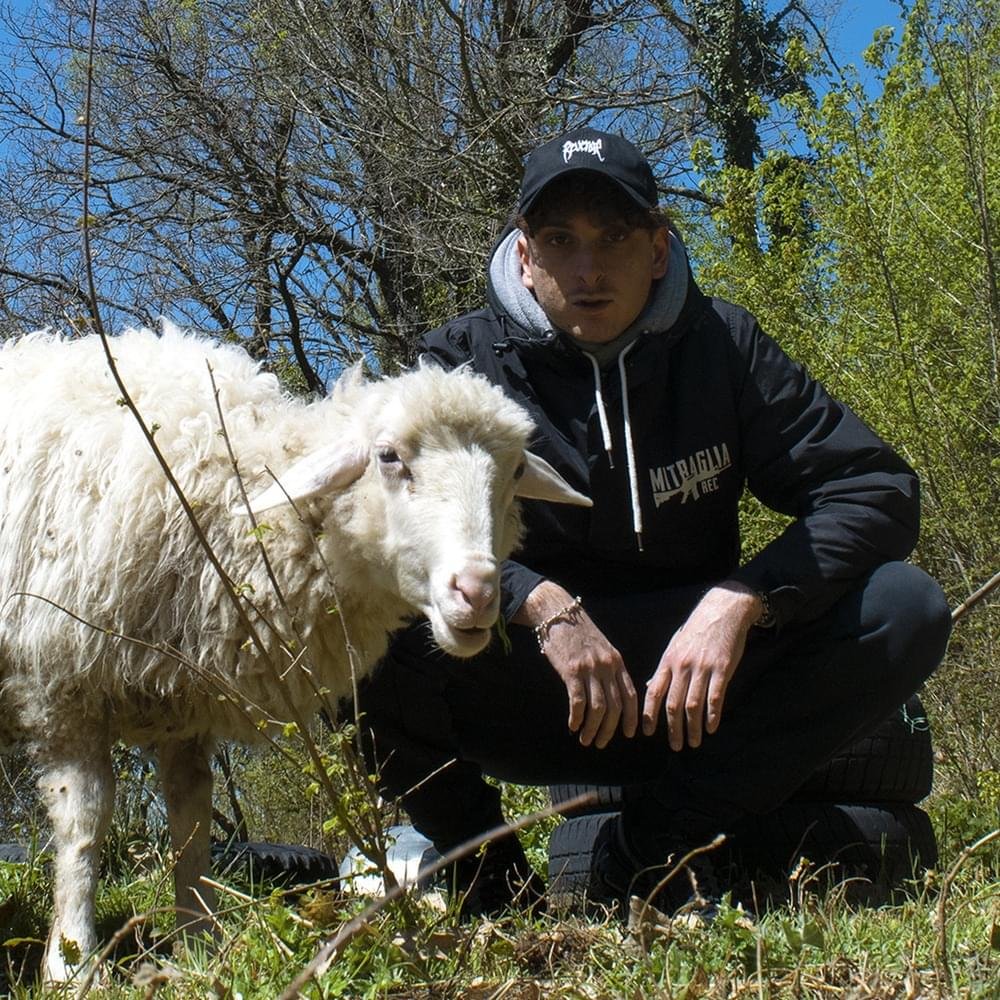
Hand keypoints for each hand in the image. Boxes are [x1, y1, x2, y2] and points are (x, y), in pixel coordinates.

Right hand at [514, 582, 637, 747]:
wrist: (557, 613)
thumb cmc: (578, 633)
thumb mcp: (601, 648)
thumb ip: (609, 668)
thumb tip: (614, 694)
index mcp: (617, 662)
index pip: (631, 695)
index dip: (631, 717)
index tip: (627, 734)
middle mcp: (607, 666)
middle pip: (615, 706)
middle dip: (609, 730)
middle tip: (600, 743)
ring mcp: (590, 668)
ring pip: (598, 708)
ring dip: (593, 728)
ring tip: (585, 739)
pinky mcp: (571, 670)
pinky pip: (577, 701)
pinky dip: (576, 718)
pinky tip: (572, 725)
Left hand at [642, 582, 761, 750]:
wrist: (721, 611)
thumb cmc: (695, 632)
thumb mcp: (674, 648)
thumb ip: (664, 671)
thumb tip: (650, 690)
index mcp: (667, 662)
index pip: (653, 692)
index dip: (648, 715)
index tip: (645, 733)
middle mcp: (682, 666)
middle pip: (673, 704)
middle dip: (672, 729)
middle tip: (675, 747)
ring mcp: (702, 667)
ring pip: (693, 704)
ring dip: (692, 727)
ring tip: (694, 742)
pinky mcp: (721, 668)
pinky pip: (715, 697)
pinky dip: (712, 715)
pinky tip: (711, 728)